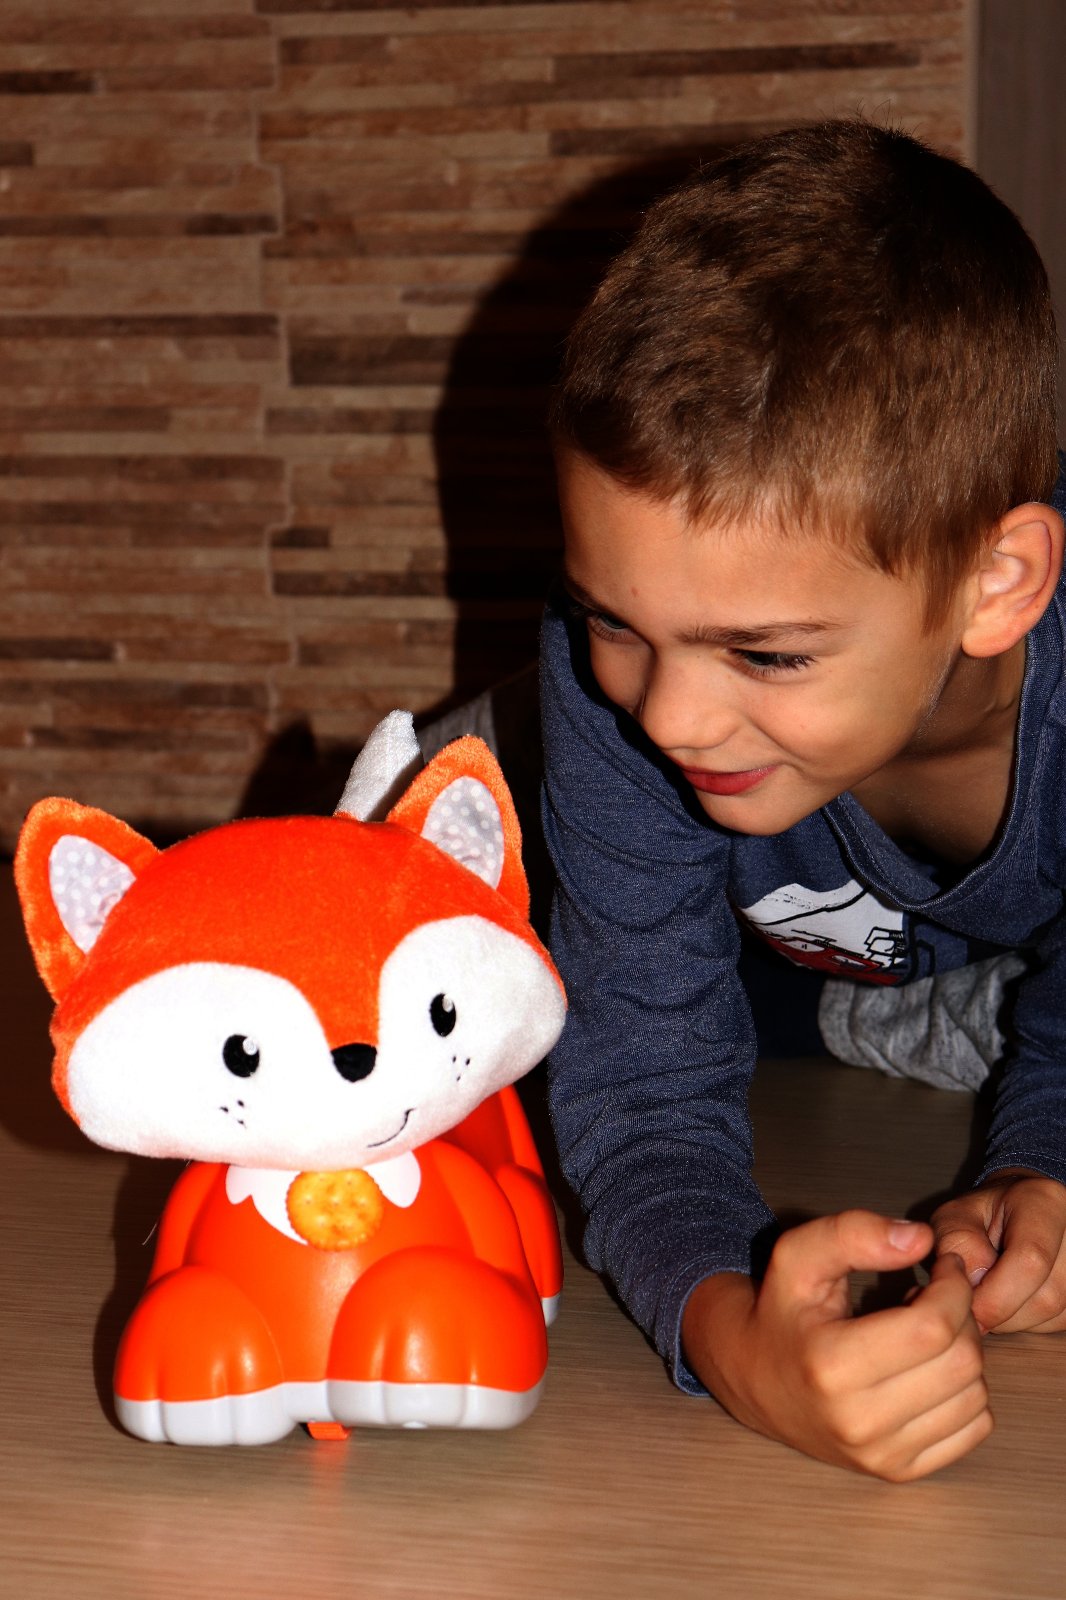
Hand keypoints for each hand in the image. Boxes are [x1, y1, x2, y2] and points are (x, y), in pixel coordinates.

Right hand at [682, 1210, 990, 1480]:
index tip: (943, 1264)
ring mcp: (880, 1456)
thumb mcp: (799, 1255)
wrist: (752, 1378)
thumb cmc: (781, 1308)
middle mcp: (857, 1422)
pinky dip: (967, 1393)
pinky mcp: (898, 1472)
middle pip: (960, 1363)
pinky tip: (931, 1370)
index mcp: (830, 1366)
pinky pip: (973, 1430)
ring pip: (974, 1397)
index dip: (953, 1286)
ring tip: (928, 1332)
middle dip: (962, 1316)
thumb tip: (923, 1239)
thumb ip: (852, 1232)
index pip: (932, 1326)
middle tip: (937, 1295)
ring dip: (965, 1353)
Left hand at [932, 1169, 1065, 1332]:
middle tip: (973, 1299)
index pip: (1030, 1260)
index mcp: (1043, 1202)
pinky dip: (1028, 1321)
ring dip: (1013, 1319)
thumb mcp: (958, 1214)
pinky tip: (1012, 1298)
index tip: (968, 1311)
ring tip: (991, 1291)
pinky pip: (1058, 1323)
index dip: (996, 1296)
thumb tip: (971, 1284)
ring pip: (1053, 1315)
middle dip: (1001, 1311)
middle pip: (1046, 1297)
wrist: (1018, 1210)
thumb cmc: (985, 1213)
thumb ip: (958, 1241)